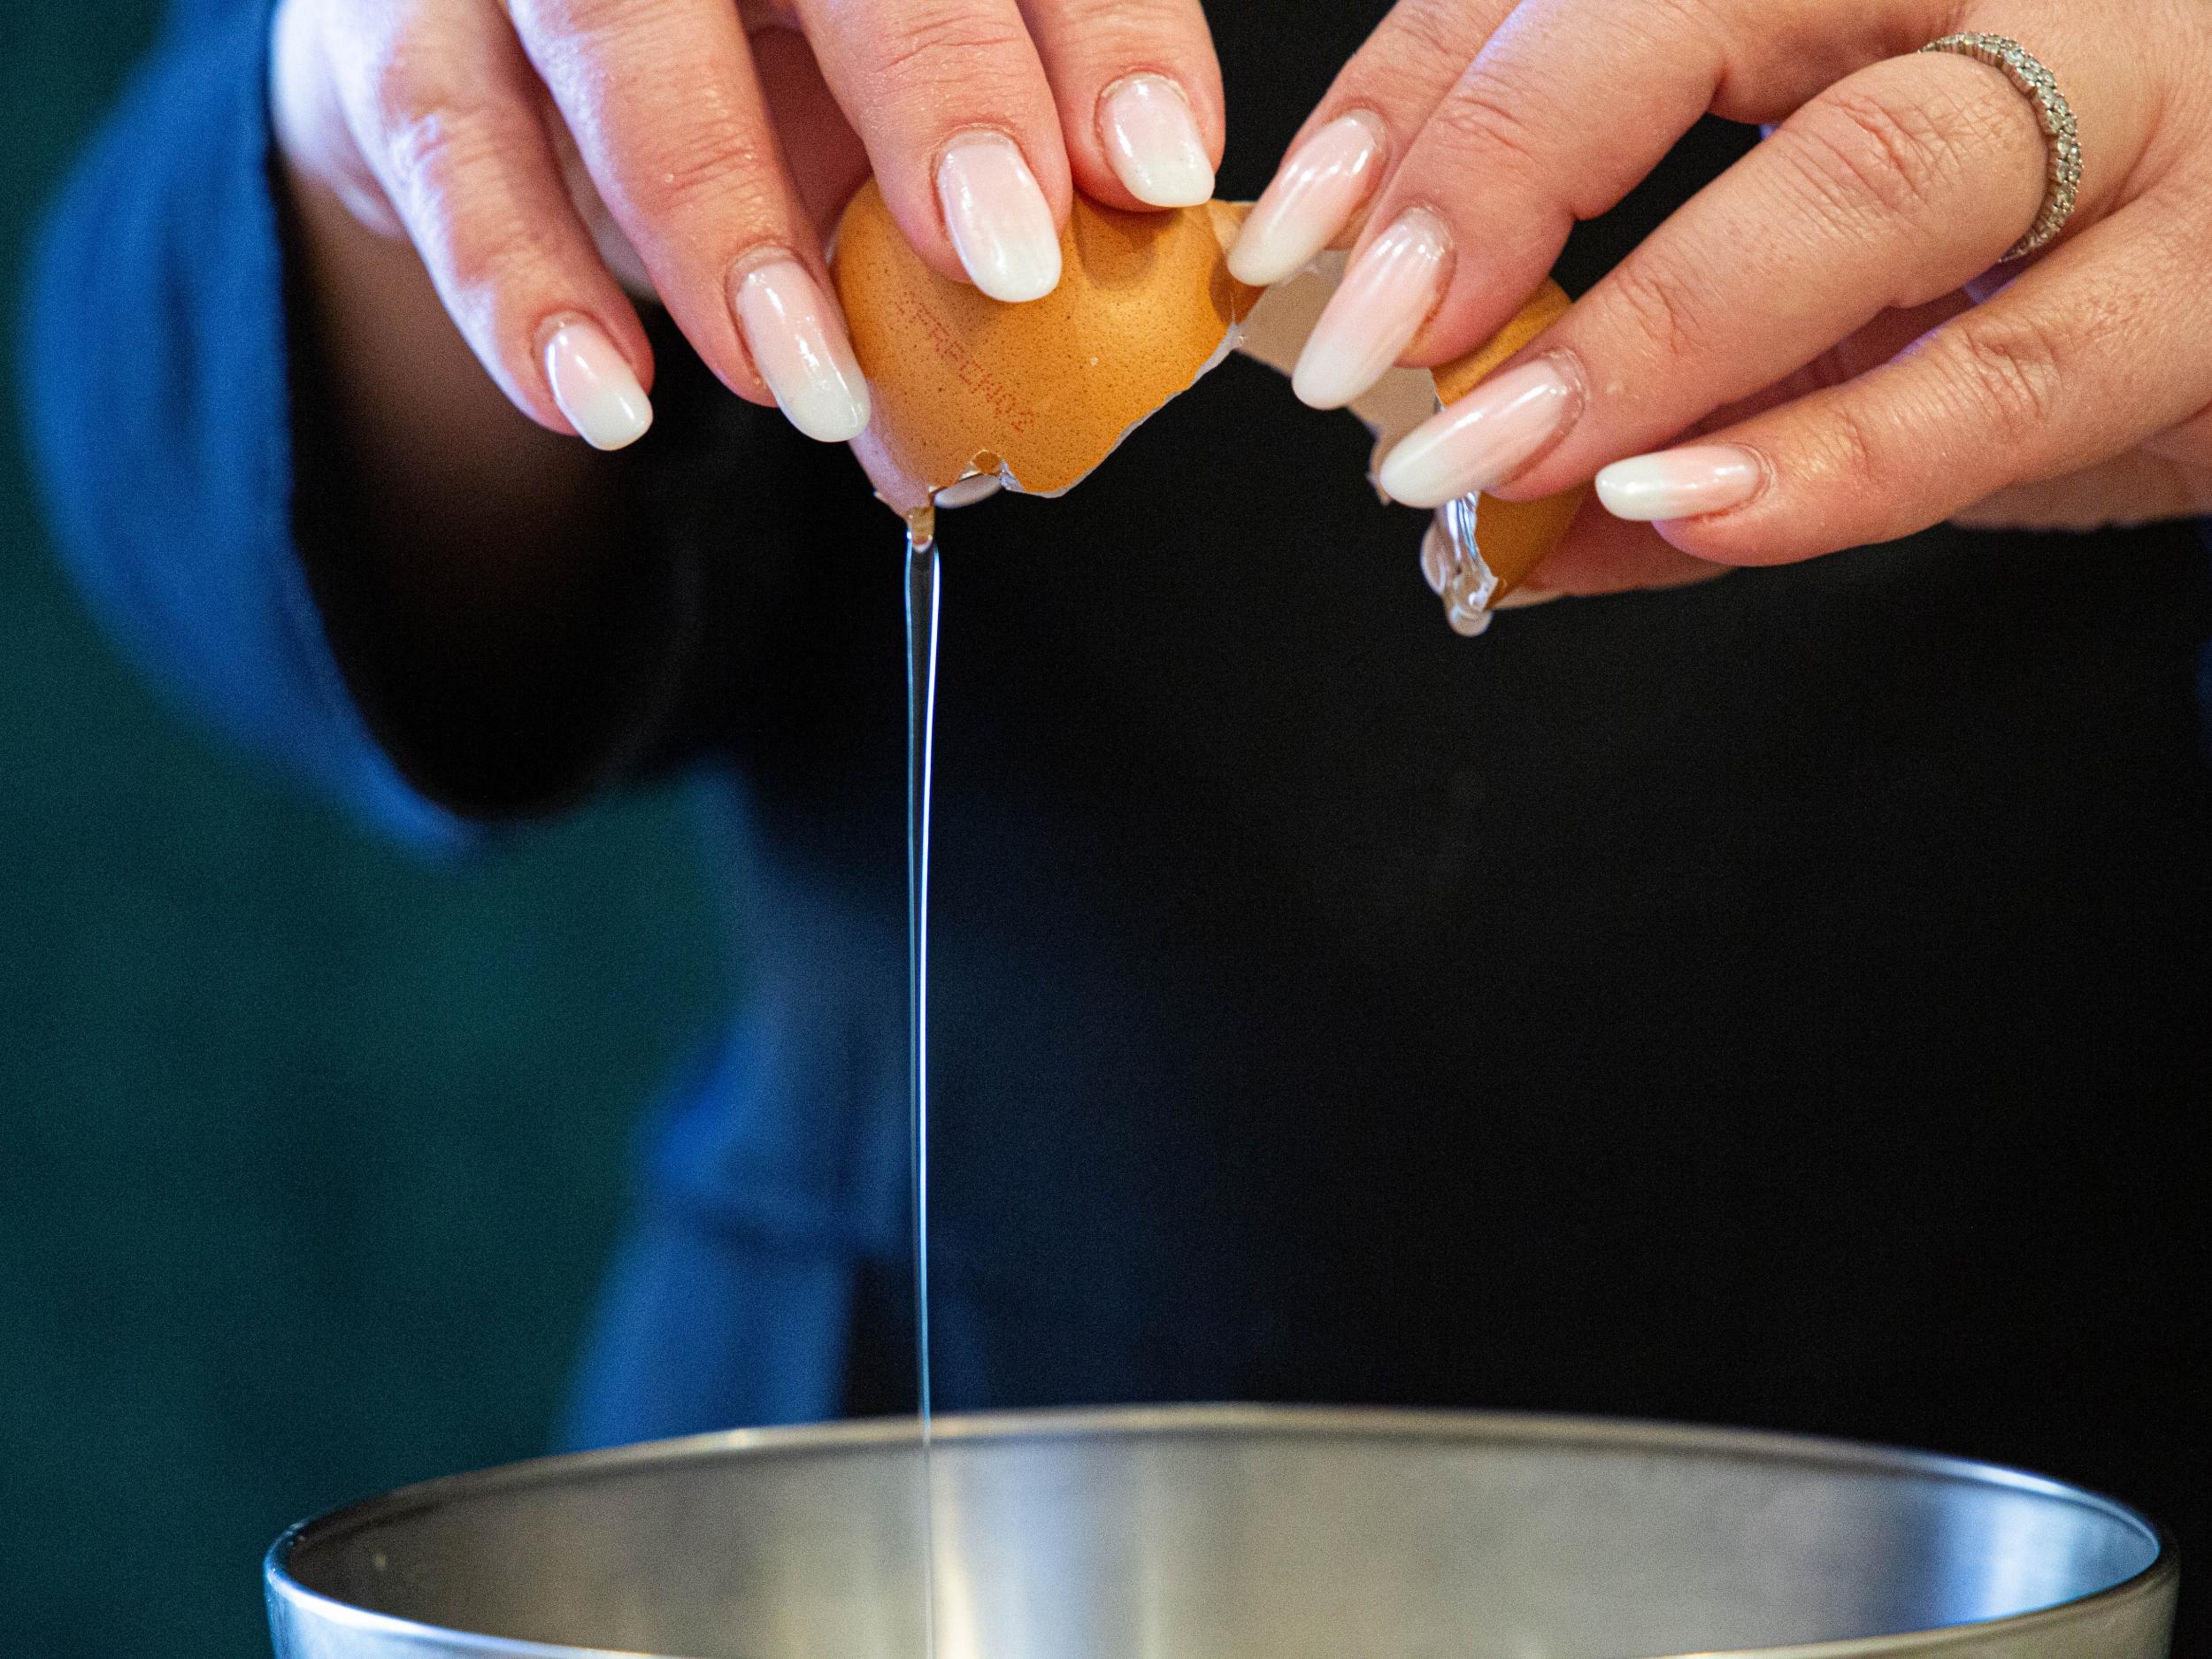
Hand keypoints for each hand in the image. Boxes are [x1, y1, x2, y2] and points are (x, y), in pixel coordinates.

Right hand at [272, 0, 1223, 450]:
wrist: (497, 54)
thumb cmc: (740, 70)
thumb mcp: (880, 110)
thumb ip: (985, 184)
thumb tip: (1091, 346)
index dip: (1093, 33)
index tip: (1157, 168)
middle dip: (929, 86)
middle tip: (1008, 259)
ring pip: (609, 33)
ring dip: (721, 218)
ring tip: (811, 386)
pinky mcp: (396, 39)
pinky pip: (448, 150)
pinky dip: (522, 288)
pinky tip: (606, 402)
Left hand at [1228, 0, 2211, 599]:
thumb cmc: (2081, 257)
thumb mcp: (1849, 282)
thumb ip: (1673, 377)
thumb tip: (1489, 518)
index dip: (1415, 100)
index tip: (1290, 241)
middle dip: (1506, 175)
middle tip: (1364, 344)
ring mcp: (2142, 99)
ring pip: (1869, 180)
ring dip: (1647, 339)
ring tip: (1488, 458)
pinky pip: (2004, 373)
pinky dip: (1830, 460)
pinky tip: (1685, 510)